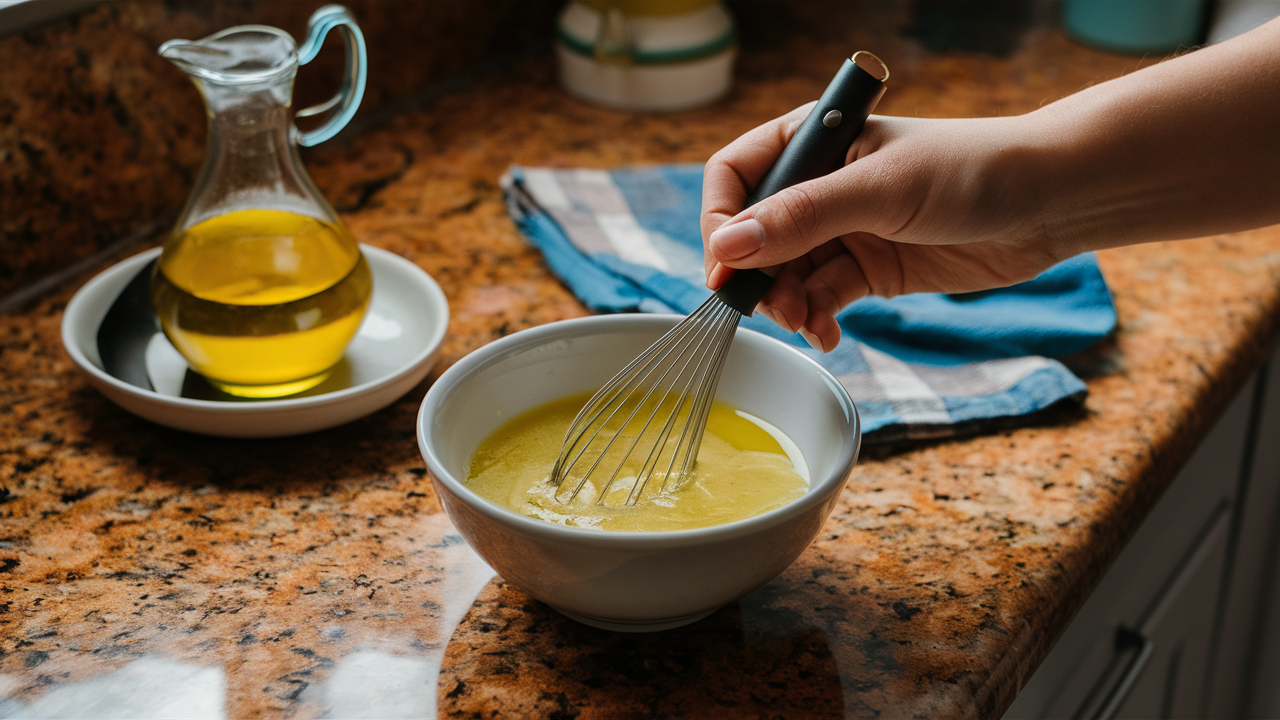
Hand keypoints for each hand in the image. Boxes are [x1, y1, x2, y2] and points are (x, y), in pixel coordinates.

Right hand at [701, 108, 1063, 351]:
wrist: (1051, 201)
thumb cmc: (972, 169)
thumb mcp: (879, 190)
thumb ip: (801, 219)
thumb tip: (727, 249)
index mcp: (816, 140)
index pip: (737, 176)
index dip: (722, 220)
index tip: (727, 265)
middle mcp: (822, 185)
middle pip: (755, 235)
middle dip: (757, 276)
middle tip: (773, 307)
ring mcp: (845, 229)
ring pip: (787, 274)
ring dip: (787, 304)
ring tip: (806, 323)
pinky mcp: (870, 268)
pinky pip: (822, 297)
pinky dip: (816, 318)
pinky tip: (825, 334)